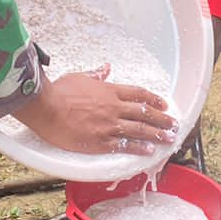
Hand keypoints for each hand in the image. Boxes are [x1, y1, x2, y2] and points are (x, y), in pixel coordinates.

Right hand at [14, 67, 176, 154]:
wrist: (46, 107)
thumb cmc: (59, 91)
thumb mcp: (80, 77)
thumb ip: (96, 75)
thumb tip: (106, 68)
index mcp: (109, 91)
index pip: (138, 94)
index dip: (153, 100)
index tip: (164, 105)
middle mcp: (114, 108)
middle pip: (144, 113)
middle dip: (162, 119)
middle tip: (174, 125)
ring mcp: (109, 125)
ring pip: (139, 130)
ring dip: (157, 134)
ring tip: (169, 139)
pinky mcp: (100, 141)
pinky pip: (125, 145)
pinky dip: (139, 148)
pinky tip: (150, 151)